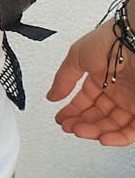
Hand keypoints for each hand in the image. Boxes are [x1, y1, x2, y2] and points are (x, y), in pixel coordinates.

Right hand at [46, 17, 134, 145]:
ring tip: (80, 131)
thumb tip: (51, 95)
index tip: (61, 119)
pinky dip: (117, 138)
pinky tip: (102, 138)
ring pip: (111, 125)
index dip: (72, 111)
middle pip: (96, 115)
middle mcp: (115, 90)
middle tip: (69, 127)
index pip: (84, 100)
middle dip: (80, 123)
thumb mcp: (77, 55)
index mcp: (99, 77)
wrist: (133, 38)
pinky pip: (130, 130)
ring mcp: (129, 100)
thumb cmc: (111, 39)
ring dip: (94, 132)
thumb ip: (63, 78)